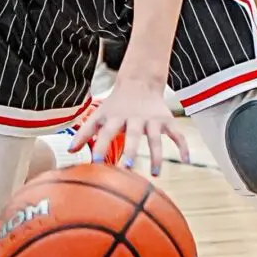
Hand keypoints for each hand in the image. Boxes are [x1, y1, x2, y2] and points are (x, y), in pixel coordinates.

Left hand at [69, 79, 188, 174]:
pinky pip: (178, 134)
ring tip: (156, 174)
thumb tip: (70, 151)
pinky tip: (186, 162)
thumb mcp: (99, 115)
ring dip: (157, 155)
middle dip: (131, 151)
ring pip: (156, 138)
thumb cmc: (115, 105)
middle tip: (128, 168)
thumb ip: (85, 132)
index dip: (100, 147)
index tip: (96, 164)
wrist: (139, 82)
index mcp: (116, 118)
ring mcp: (152, 119)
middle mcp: (134, 118)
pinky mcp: (167, 120)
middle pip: (133, 135)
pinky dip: (183, 146)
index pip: (106, 133)